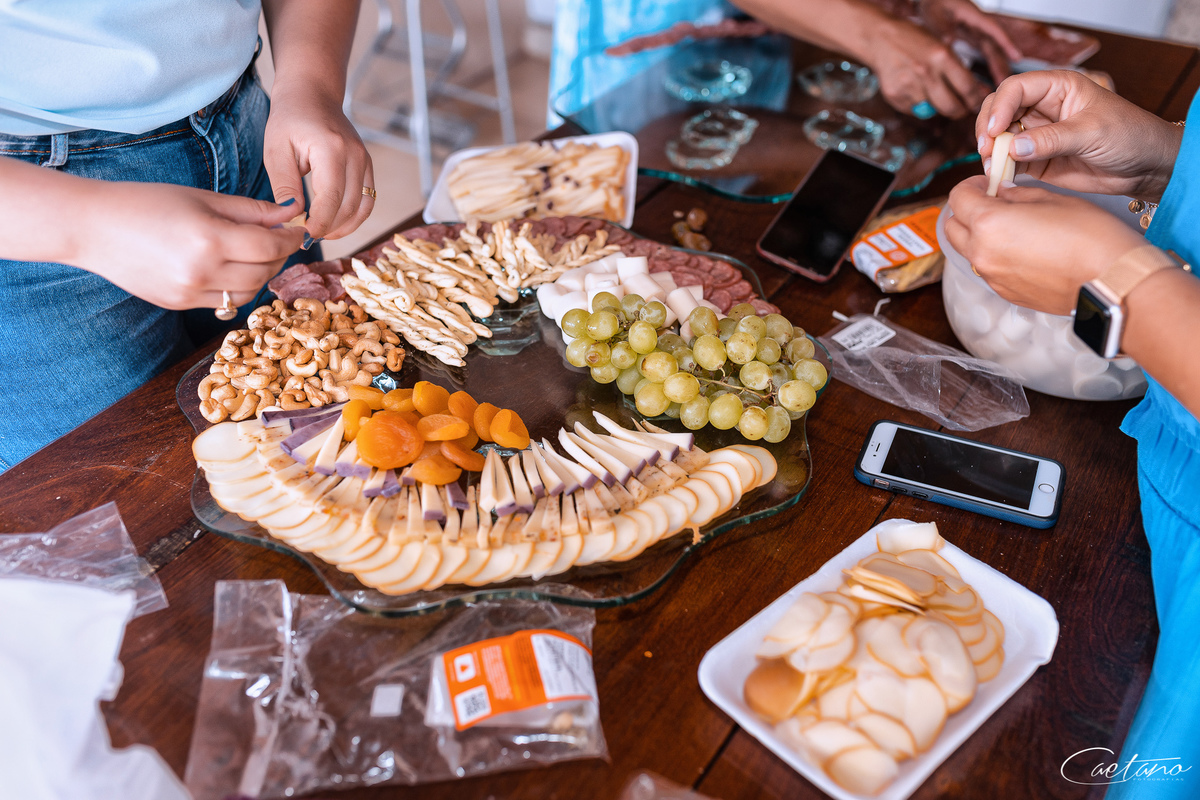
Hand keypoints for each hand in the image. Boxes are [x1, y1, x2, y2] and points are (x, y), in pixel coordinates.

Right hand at [71, 182, 304, 309]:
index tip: (297, 229)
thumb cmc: (147, 202)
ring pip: (247, 294)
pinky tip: (230, 268)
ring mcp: (189, 293)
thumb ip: (250, 210)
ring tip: (254, 254)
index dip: (290, 239)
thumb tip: (290, 213)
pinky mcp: (179, 305)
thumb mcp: (202, 198)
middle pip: (263, 273)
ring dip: (260, 275)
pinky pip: (224, 304)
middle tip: (278, 239)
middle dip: (278, 256)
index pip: (270, 247)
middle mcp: (201, 272)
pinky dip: (236, 288)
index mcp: (209, 239)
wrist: (92, 226)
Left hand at [263, 81, 374, 240]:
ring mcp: (366, 161)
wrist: (313, 94)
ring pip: (363, 208)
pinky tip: (335, 222)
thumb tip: (294, 218)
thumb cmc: (290, 119)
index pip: (331, 198)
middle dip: (329, 228)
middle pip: (350, 207)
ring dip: (344, 227)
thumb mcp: (276, 150)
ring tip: (321, 232)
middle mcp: (355, 156)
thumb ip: (285, 186)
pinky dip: (354, 217)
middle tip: (306, 237)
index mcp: (331, 150)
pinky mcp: (368, 166)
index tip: (302, 235)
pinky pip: (368, 200)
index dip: (319, 223)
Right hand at [865, 16, 990, 118]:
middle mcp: (925, 73)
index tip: (975, 104)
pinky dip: (917, 105)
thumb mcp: (941, 48)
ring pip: (932, 112)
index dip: (975, 100)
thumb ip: (957, 70)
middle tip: (959, 109)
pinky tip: (912, 89)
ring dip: (935, 107)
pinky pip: (913, 110)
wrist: (881, 39)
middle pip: (951, 107)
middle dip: (958, 111)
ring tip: (930, 92)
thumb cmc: (915, 41)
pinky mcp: (895, 96)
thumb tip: (976, 91)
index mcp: (941, 57)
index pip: (967, 88)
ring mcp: (908, 86)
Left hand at [919, 0, 1020, 85]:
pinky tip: (990, 77)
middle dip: (1000, 63)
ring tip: (999, 82)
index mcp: (973, 16)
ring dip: (995, 66)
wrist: (931, 2)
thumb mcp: (937, 13)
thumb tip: (948, 42)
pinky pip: (982, 53)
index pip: (993, 29)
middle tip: (1003, 80)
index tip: (1016, 56)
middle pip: (993, 45)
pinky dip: (986, 65)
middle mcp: (978, 25)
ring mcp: (976, 33)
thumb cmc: (936, 3)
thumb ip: (944, 28)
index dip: (1005, 43)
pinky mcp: (971, 39)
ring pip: (990, 51)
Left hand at [945, 175, 1143, 313]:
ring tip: (1010, 226)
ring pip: (968, 250)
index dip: (971, 185)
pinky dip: (994, 256)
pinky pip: (988, 270)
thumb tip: (1002, 193)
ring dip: (978, 235)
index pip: (958, 197)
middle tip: (992, 202)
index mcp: (989, 223)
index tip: (988, 183)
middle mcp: (982, 253)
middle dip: (966, 211)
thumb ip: (1018, 195)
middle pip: (953, 227)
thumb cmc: (1090, 235)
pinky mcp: (1004, 293)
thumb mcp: (1053, 199)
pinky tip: (1022, 249)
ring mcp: (991, 276)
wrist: (1111, 282)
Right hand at [977, 70, 1182, 200]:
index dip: (1000, 107)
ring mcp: (1036, 134)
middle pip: (999, 110)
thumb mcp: (1092, 132)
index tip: (995, 131)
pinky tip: (998, 176)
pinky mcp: (1035, 159)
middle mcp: (1042, 107)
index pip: (1016, 88)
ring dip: (990, 151)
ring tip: (991, 167)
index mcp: (1057, 87)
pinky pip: (1008, 161)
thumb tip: (1014, 147)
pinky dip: (999, 169)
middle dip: (988, 128)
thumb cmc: (1129, 135)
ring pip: (999, 137)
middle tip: (986, 150)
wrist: (1145, 166)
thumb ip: (1052, 139)